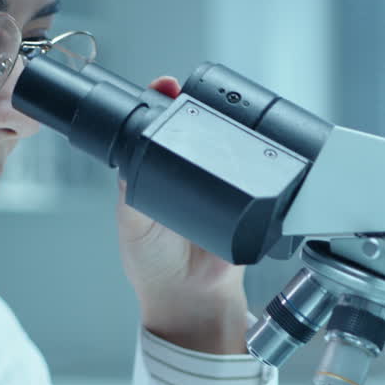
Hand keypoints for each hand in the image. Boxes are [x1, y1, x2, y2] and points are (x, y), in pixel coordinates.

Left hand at [117, 76, 249, 353]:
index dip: (161, 102)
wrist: (191, 299)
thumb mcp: (131, 222)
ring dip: (227, 127)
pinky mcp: (248, 200)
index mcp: (155, 173)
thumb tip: (129, 156)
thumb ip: (131, 189)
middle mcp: (187, 173)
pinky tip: (252, 144)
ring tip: (221, 110)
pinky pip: (255, 173)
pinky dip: (256, 158)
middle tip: (191, 91)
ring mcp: (218, 184)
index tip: (165, 85)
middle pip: (195, 127)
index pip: (158, 128)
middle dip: (196, 106)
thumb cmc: (153, 266)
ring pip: (226, 144)